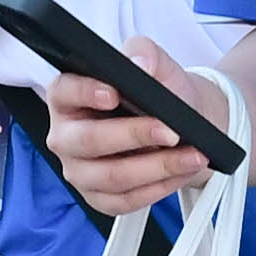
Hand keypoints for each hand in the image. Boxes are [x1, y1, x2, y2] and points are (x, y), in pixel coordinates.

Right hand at [43, 71, 210, 222]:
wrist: (180, 125)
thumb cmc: (159, 93)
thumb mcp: (157, 66)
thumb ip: (146, 54)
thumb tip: (141, 64)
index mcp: (68, 97)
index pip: (64, 91)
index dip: (85, 92)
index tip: (114, 94)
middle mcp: (66, 137)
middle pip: (89, 141)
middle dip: (134, 136)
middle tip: (171, 131)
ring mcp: (80, 171)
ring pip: (112, 176)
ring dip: (157, 168)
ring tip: (191, 156)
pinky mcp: (99, 198)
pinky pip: (125, 201)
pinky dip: (158, 189)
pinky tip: (181, 173)